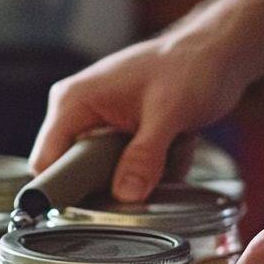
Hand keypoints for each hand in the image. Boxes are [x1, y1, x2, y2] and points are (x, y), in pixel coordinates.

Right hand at [30, 34, 241, 201]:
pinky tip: (176, 149)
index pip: (47, 161)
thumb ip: (145, 156)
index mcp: (74, 100)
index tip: (91, 211)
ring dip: (139, 176)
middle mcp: (80, 113)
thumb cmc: (191, 64)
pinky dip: (153, 170)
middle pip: (76, 173)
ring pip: (105, 176)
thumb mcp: (168, 113)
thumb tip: (125, 195)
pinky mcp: (120, 134)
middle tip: (148, 178)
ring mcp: (100, 124)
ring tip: (170, 153)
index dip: (63, 191)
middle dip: (114, 185)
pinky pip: (125, 169)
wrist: (217, 51)